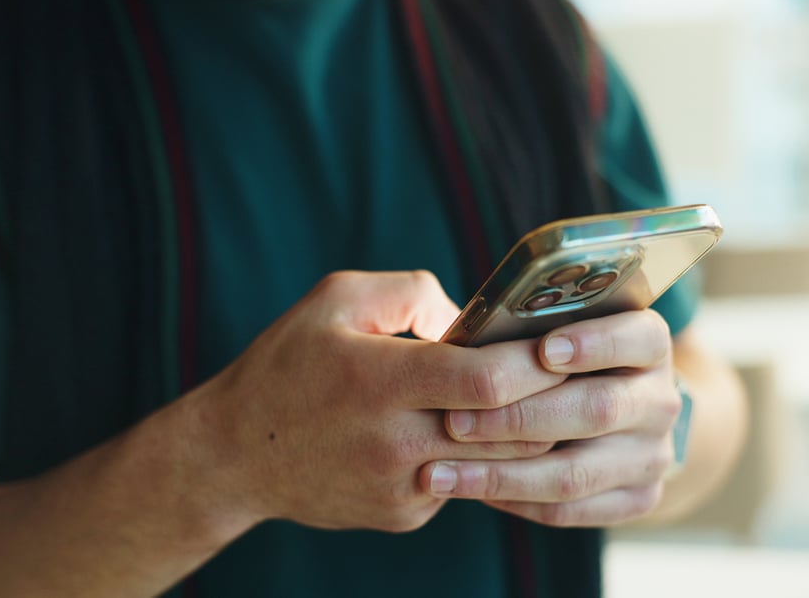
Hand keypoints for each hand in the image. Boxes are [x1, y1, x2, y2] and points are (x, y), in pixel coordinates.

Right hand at [202, 271, 563, 532]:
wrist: (234, 455)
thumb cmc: (287, 365)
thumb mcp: (336, 300)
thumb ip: (411, 293)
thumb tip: (469, 318)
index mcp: (380, 381)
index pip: (485, 380)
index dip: (534, 362)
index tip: (563, 342)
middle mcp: (395, 443)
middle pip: (508, 429)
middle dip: (549, 400)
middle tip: (574, 371)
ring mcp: (402, 488)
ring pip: (495, 463)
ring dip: (523, 431)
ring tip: (536, 396)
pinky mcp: (404, 514)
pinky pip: (463, 482)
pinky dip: (474, 455)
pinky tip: (464, 429)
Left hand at [420, 309, 681, 526]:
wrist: (624, 411)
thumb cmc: (568, 356)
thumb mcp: (563, 327)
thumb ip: (533, 328)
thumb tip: (472, 339)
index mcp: (650, 344)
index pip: (636, 339)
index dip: (593, 344)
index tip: (542, 351)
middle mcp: (661, 400)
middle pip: (597, 410)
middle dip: (519, 417)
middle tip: (453, 422)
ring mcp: (654, 455)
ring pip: (575, 472)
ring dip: (501, 473)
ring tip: (440, 472)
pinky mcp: (639, 499)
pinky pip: (568, 510)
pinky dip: (514, 500)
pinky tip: (468, 489)